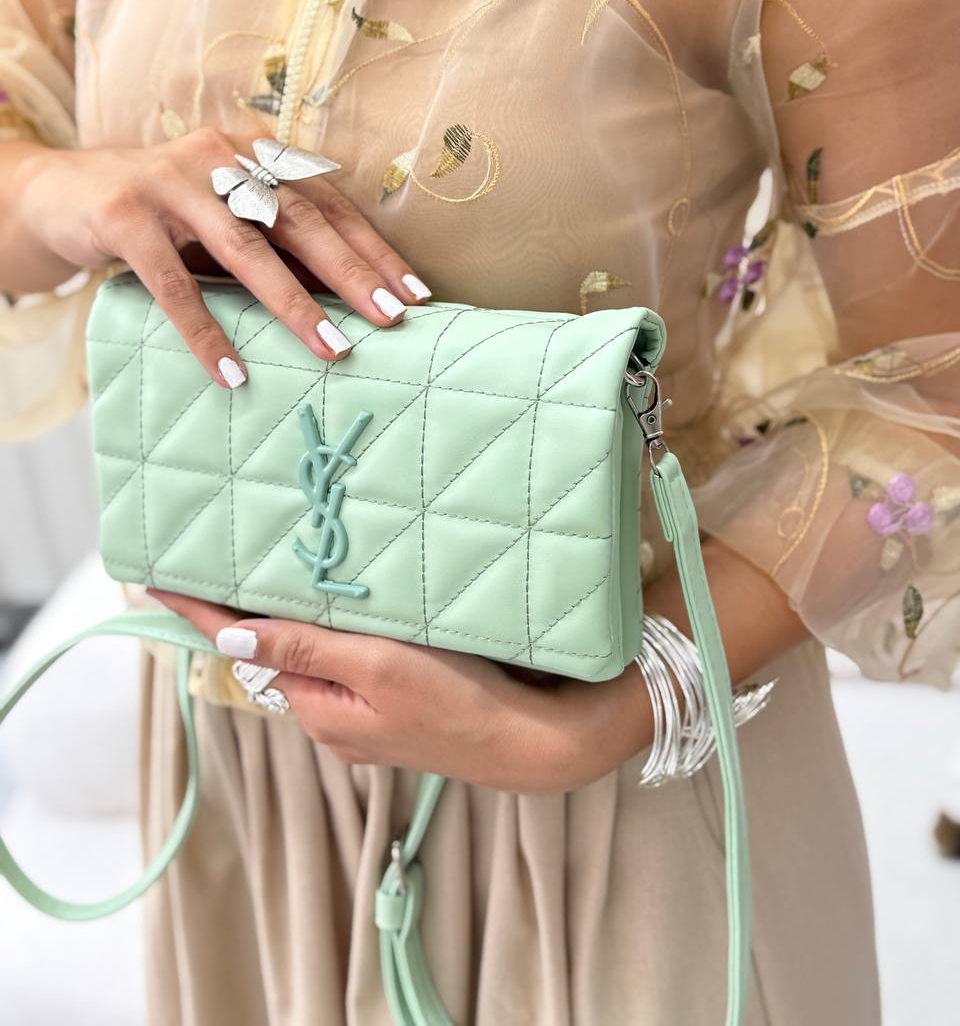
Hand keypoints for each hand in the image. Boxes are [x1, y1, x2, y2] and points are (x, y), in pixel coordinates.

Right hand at [14, 128, 430, 382]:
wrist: (61, 193)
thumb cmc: (161, 215)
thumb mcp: (221, 217)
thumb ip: (272, 242)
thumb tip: (347, 301)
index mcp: (252, 156)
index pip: (326, 204)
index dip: (373, 248)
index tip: (415, 293)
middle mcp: (218, 159)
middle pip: (299, 220)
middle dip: (352, 273)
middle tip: (393, 319)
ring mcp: (170, 184)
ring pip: (246, 250)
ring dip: (294, 304)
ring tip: (332, 350)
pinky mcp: (126, 217)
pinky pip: (174, 284)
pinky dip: (206, 332)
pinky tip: (233, 373)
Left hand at [150, 590, 654, 794]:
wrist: (529, 743)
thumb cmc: (458, 702)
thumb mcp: (377, 666)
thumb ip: (306, 648)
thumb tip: (231, 635)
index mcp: (319, 708)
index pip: (243, 649)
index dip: (198, 614)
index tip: (153, 582)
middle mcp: (331, 717)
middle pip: (270, 654)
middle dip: (238, 613)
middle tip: (208, 565)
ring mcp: (361, 717)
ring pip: (306, 659)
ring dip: (283, 622)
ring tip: (262, 578)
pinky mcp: (391, 708)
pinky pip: (340, 665)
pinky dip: (325, 634)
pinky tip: (335, 612)